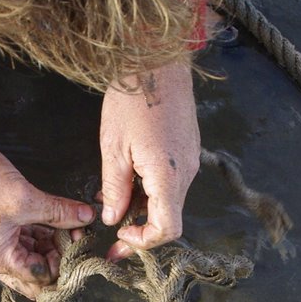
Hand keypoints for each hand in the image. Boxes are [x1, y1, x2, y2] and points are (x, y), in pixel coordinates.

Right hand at [0, 129, 94, 298]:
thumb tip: (86, 217)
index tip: (78, 243)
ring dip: (49, 245)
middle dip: (58, 258)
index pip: (40, 279)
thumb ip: (59, 212)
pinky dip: (37, 234)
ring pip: (28, 256)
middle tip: (75, 237)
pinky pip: (19, 241)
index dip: (63, 264)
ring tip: (68, 226)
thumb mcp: (26, 198)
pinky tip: (54, 222)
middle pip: (34, 274)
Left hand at [98, 60, 200, 261]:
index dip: (142, 242)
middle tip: (111, 231)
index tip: (118, 239)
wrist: (157, 59)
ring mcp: (190, 159)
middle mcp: (186, 172)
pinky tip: (127, 178)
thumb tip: (113, 218)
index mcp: (168, 176)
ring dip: (142, 206)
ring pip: (168, 199)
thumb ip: (115, 188)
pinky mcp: (187, 148)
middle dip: (139, 228)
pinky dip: (150, 188)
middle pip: (168, 217)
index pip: (166, 229)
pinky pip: (170, 180)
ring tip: (112, 199)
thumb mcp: (113, 147)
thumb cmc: (132, 98)